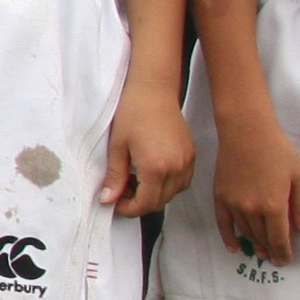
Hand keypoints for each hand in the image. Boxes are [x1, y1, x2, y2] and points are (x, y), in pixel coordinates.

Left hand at [103, 81, 196, 218]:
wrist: (154, 91)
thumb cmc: (133, 114)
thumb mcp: (118, 147)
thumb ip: (115, 177)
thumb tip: (107, 199)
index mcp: (156, 168)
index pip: (145, 204)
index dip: (128, 209)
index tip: (115, 202)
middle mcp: (176, 168)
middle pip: (159, 202)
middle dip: (139, 203)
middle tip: (121, 189)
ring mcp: (187, 162)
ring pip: (172, 194)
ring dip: (154, 194)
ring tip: (134, 179)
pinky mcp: (191, 155)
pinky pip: (182, 181)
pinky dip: (167, 185)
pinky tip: (150, 173)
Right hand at [211, 112, 299, 268]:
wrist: (246, 132)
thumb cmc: (277, 150)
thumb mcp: (299, 177)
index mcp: (273, 206)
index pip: (279, 238)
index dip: (284, 252)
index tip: (286, 260)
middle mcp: (251, 209)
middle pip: (262, 238)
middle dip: (271, 250)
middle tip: (276, 258)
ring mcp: (234, 204)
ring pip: (246, 232)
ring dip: (254, 244)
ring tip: (261, 252)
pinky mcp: (220, 197)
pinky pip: (224, 224)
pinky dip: (229, 237)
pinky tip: (234, 247)